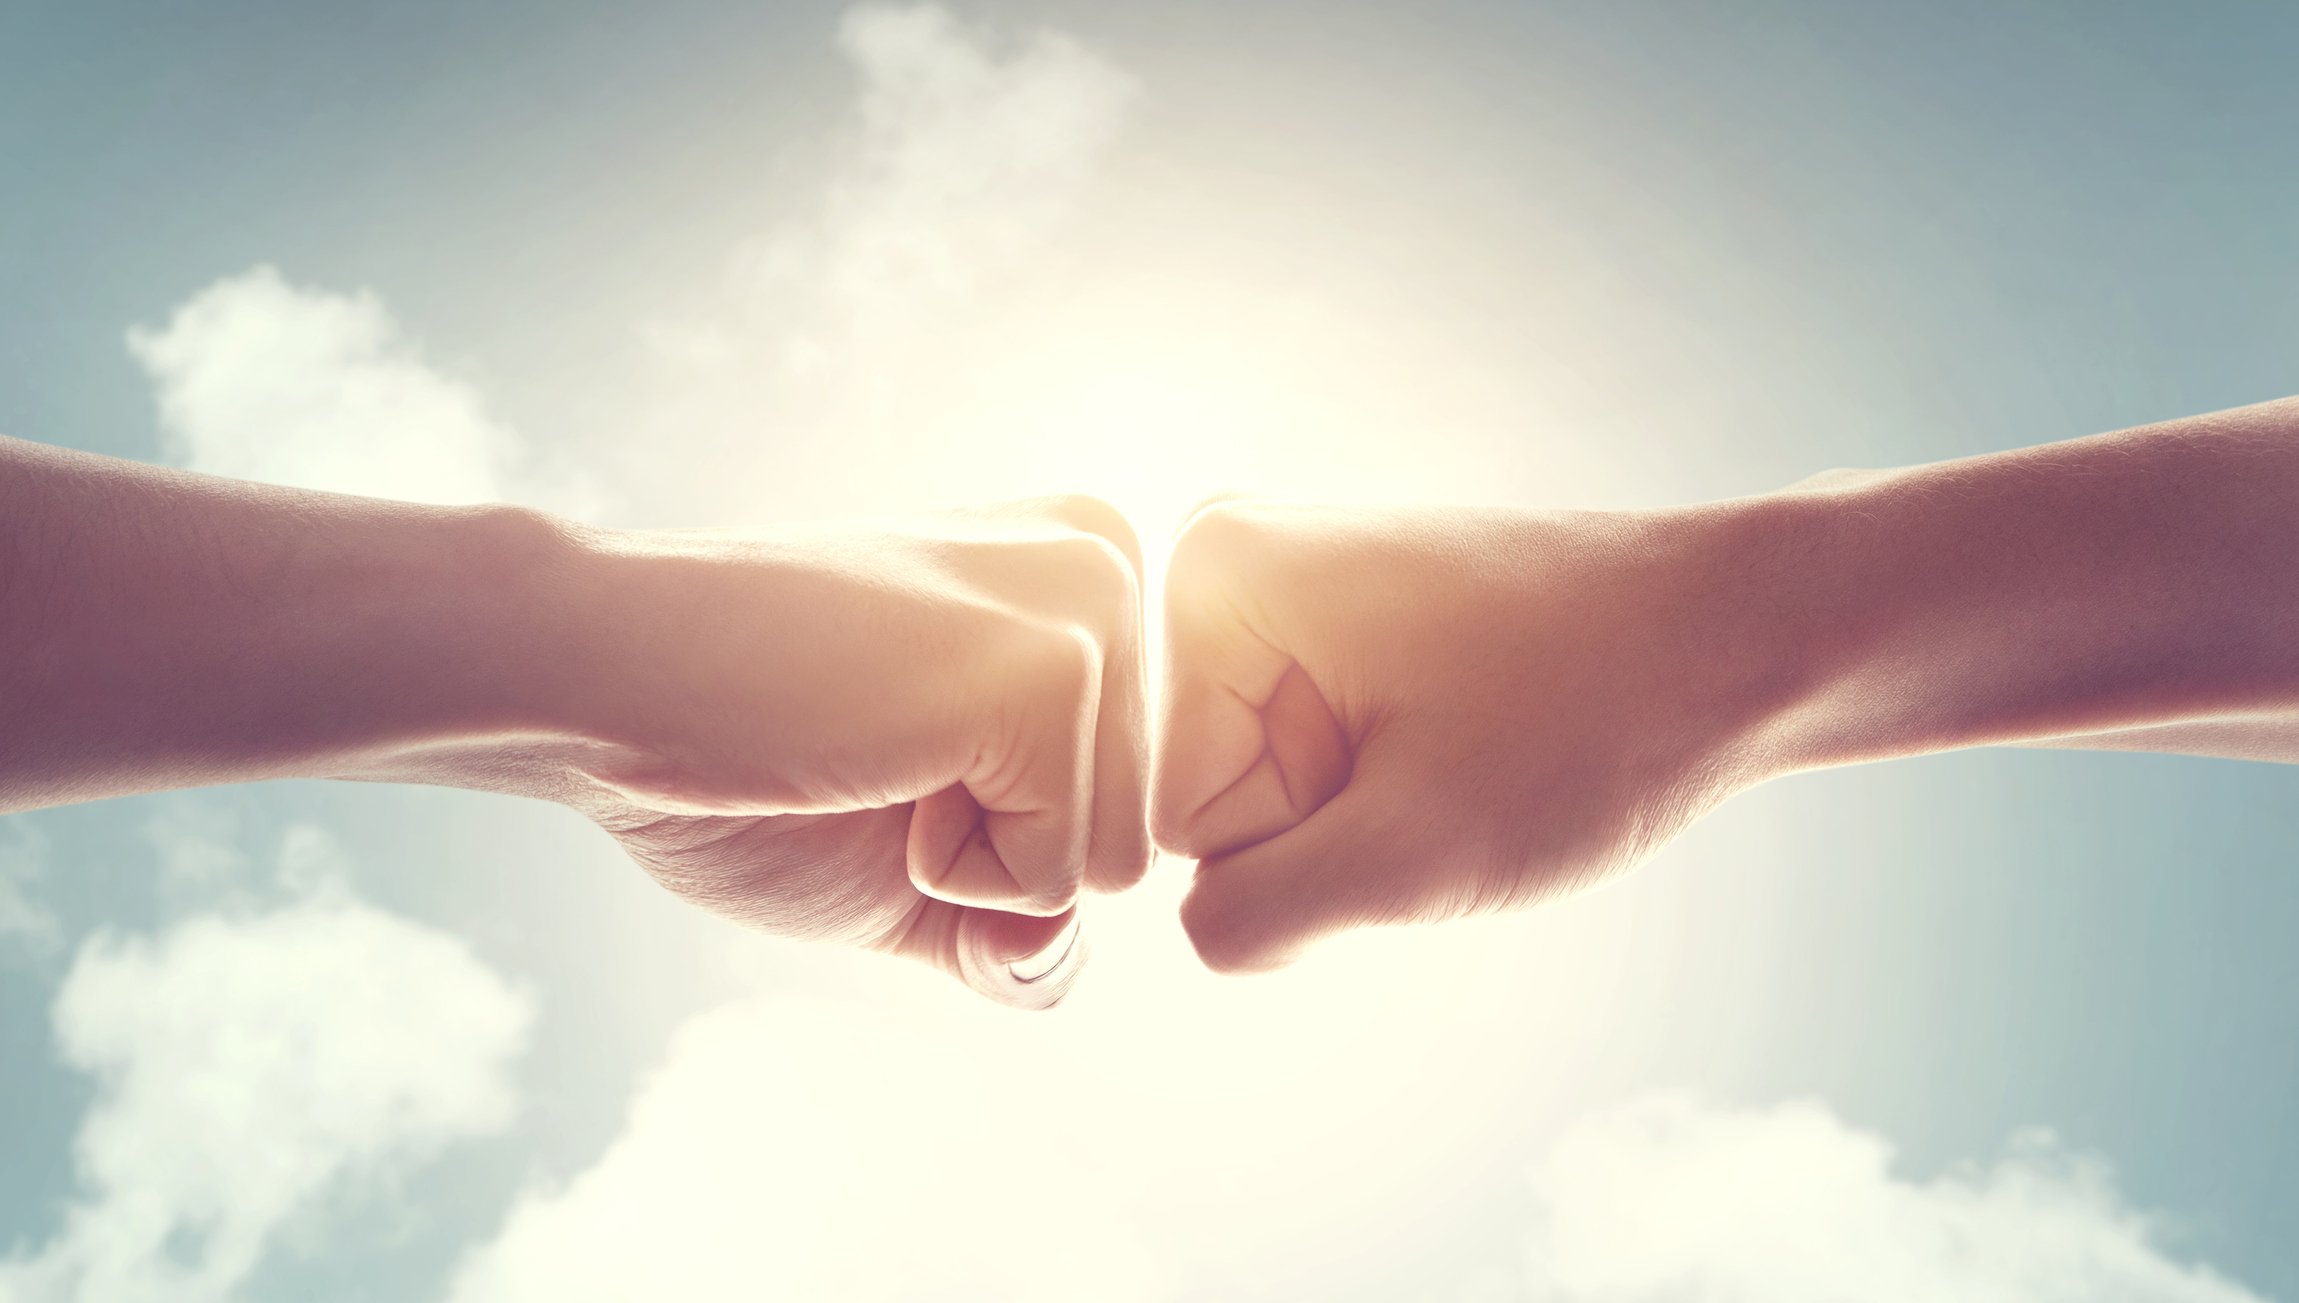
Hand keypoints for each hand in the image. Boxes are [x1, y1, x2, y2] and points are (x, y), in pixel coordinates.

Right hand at [567, 497, 1150, 1007]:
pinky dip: (949, 870)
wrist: (604, 683)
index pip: (1124, 799)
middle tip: (871, 750)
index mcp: (1086, 571)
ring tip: (871, 751)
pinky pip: (1059, 877)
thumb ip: (1015, 920)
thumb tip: (1055, 965)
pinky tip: (866, 762)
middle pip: (1135, 837)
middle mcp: (1111, 558)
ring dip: (971, 863)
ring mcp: (1090, 605)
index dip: (995, 832)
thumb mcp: (912, 856)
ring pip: (1113, 864)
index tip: (886, 739)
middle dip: (992, 850)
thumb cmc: (739, 761)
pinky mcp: (1054, 666)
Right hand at [1151, 501, 1778, 970]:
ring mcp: (1290, 595)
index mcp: (1214, 576)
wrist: (1744, 636)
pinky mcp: (1343, 628)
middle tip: (1453, 770)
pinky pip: (1322, 765)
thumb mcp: (1407, 855)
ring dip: (1374, 816)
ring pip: (1275, 797)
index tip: (1417, 771)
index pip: (1181, 820)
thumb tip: (1202, 931)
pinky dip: (1399, 790)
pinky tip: (1478, 742)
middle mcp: (1230, 565)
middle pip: (1220, 801)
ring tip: (1475, 752)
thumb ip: (1253, 918)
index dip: (1308, 837)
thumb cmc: (1592, 722)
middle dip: (1336, 826)